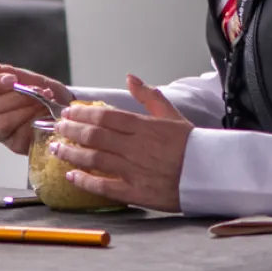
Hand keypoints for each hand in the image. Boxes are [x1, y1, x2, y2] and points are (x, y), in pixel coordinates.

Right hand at [0, 58, 69, 154]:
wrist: (68, 111)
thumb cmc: (48, 95)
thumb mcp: (32, 79)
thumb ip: (10, 72)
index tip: (12, 79)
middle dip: (14, 96)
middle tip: (34, 90)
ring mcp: (2, 131)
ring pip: (1, 121)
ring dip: (24, 109)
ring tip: (41, 101)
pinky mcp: (14, 144)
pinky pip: (16, 133)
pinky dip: (30, 120)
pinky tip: (43, 114)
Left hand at [53, 76, 192, 212]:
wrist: (215, 174)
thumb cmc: (194, 145)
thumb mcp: (173, 115)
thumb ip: (149, 97)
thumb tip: (131, 78)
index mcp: (144, 127)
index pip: (105, 116)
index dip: (83, 114)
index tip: (69, 113)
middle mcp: (136, 147)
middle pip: (95, 136)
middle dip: (72, 131)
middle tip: (57, 128)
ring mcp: (135, 170)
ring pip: (95, 159)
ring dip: (72, 153)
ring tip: (56, 149)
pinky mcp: (137, 192)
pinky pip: (105, 186)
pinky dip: (85, 181)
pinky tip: (71, 175)